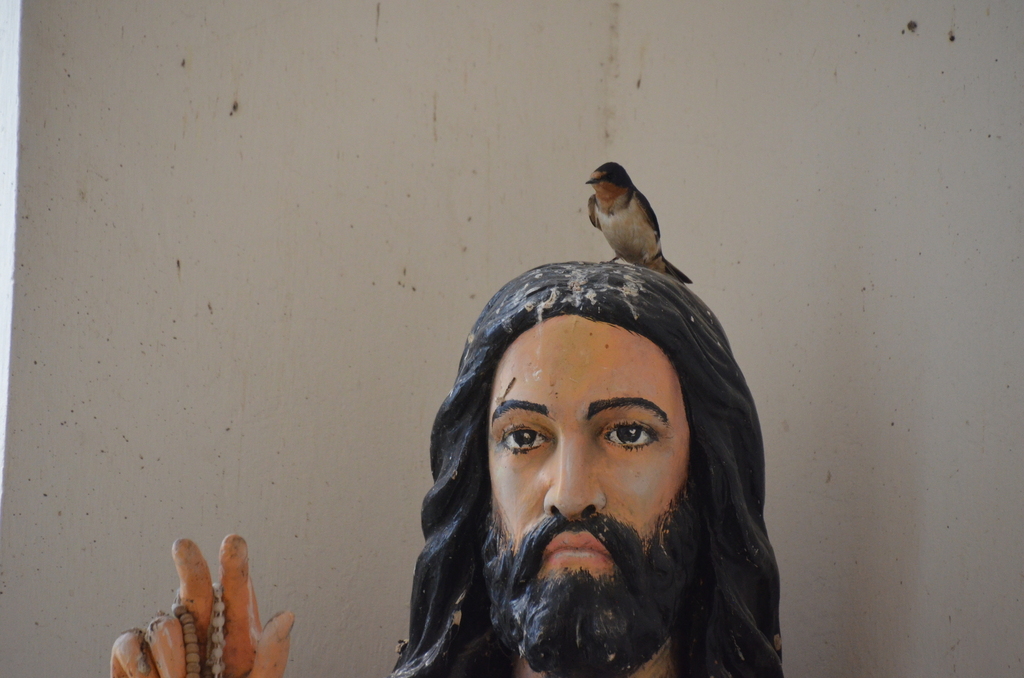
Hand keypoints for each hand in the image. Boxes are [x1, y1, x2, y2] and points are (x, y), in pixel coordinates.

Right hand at [111, 535, 293, 677]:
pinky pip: (129, 644)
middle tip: (183, 546)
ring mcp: (165, 637)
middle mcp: (200, 626)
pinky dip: (141, 663)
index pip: (237, 591)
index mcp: (236, 631)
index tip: (233, 543)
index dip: (235, 566)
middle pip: (195, 586)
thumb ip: (271, 657)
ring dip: (174, 658)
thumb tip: (287, 615)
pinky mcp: (132, 653)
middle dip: (190, 564)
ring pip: (164, 625)